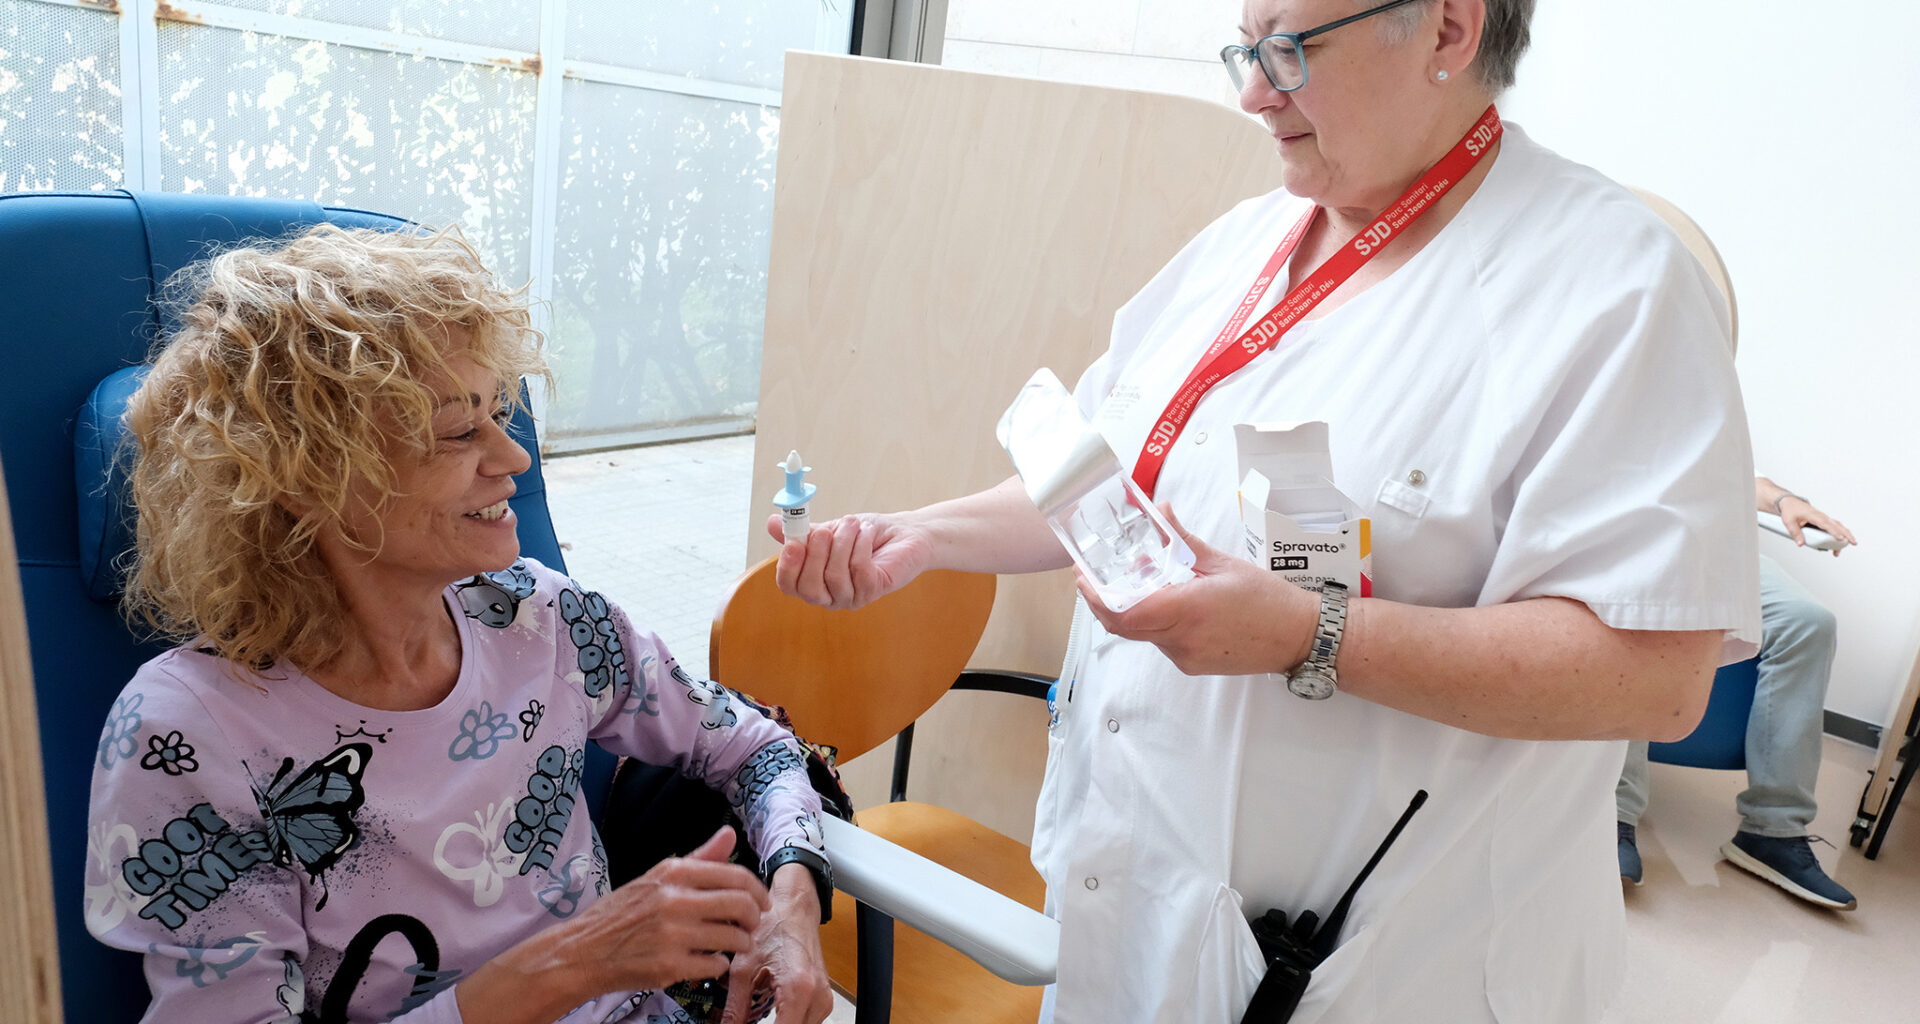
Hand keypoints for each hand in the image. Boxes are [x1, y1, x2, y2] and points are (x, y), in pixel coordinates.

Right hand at [561, 827, 770, 992]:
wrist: (582, 951)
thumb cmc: (620, 914)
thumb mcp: (656, 877)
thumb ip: (699, 859)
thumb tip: (729, 834)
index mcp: (674, 873)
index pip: (735, 875)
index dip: (758, 890)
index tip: (763, 901)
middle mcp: (674, 899)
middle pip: (741, 905)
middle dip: (755, 917)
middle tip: (752, 924)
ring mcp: (673, 934)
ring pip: (733, 938)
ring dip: (740, 944)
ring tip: (732, 944)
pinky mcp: (669, 966)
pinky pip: (715, 965)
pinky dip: (718, 965)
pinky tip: (708, 961)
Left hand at [719, 865, 832, 1023]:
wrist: (794, 910)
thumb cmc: (774, 929)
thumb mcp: (743, 970)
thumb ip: (734, 1009)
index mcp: (798, 988)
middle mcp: (817, 997)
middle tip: (745, 1022)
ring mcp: (824, 1000)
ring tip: (757, 1015)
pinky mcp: (824, 1001)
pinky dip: (788, 1023)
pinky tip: (773, 1013)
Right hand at [766, 512, 933, 609]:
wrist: (902, 532)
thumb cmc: (862, 534)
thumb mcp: (828, 529)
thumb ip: (801, 531)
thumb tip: (771, 522)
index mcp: (812, 581)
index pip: (789, 585)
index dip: (787, 567)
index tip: (793, 543)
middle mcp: (830, 595)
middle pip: (808, 588)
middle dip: (815, 555)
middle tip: (825, 530)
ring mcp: (852, 596)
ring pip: (834, 576)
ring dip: (842, 543)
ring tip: (853, 524)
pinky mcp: (873, 590)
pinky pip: (859, 571)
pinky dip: (861, 546)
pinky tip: (867, 534)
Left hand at [1075, 504, 1319, 676]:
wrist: (1299, 638)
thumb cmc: (1269, 601)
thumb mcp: (1222, 563)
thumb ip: (1182, 540)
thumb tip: (1161, 511)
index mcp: (1188, 610)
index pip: (1125, 612)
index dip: (1097, 597)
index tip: (1084, 577)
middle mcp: (1182, 640)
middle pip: (1124, 626)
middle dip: (1103, 601)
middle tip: (1092, 577)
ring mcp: (1186, 657)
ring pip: (1142, 634)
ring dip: (1131, 609)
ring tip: (1137, 579)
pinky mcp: (1192, 665)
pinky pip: (1161, 642)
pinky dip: (1153, 621)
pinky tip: (1164, 600)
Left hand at [1779, 497, 1857, 555]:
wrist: (1790, 502)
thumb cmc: (1790, 510)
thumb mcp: (1788, 522)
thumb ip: (1795, 532)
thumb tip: (1801, 544)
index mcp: (1814, 515)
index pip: (1826, 524)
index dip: (1834, 531)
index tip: (1840, 538)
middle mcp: (1821, 516)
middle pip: (1837, 525)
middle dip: (1846, 534)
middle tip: (1853, 542)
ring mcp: (1823, 518)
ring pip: (1838, 525)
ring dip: (1845, 534)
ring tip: (1850, 544)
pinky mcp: (1823, 521)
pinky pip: (1834, 526)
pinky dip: (1840, 532)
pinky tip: (1842, 541)